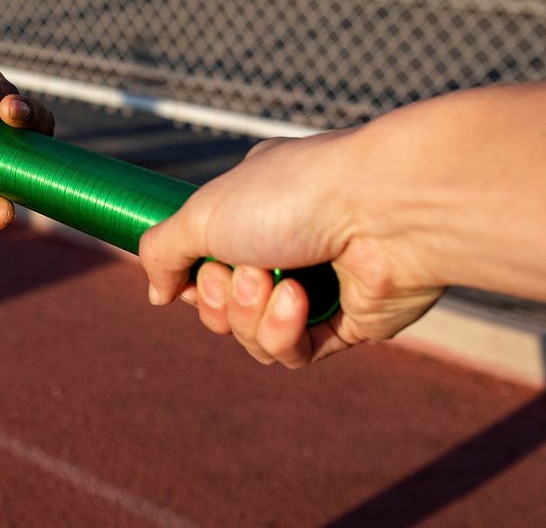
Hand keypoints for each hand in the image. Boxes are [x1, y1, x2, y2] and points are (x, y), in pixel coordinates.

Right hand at [139, 131, 442, 367]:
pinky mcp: (346, 322)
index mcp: (253, 206)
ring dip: (252, 315)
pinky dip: (285, 331)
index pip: (206, 261)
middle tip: (242, 272)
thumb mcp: (203, 213)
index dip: (195, 278)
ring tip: (276, 282)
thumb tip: (159, 296)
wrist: (386, 210)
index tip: (198, 269)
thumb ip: (162, 252)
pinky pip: (293, 351)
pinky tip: (302, 302)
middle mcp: (286, 243)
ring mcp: (317, 285)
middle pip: (225, 305)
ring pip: (253, 334)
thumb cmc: (295, 195)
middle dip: (222, 299)